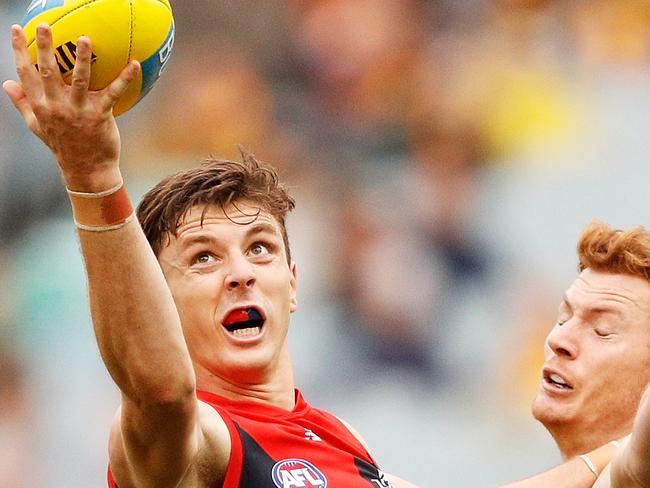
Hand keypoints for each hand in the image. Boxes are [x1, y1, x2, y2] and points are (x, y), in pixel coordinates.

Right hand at [2, 23, 139, 190]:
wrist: (87, 170)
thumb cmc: (63, 146)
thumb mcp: (38, 126)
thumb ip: (22, 104)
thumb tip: (6, 84)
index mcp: (41, 107)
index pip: (26, 74)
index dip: (21, 51)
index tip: (18, 30)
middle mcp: (57, 107)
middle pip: (49, 72)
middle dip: (46, 47)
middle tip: (45, 26)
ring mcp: (79, 111)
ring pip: (79, 80)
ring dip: (81, 59)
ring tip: (84, 39)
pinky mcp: (100, 116)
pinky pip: (113, 93)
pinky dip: (124, 78)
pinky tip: (133, 64)